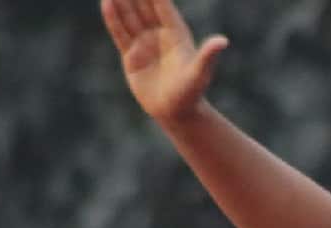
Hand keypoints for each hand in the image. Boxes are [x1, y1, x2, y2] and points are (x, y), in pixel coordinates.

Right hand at [101, 0, 228, 121]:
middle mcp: (160, 36)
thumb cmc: (191, 93)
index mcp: (177, 34)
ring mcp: (145, 44)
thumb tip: (223, 41)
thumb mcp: (199, 72)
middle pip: (145, 7)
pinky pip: (121, 33)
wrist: (176, 112)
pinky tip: (107, 3)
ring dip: (122, 1)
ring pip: (130, 17)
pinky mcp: (131, 56)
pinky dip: (113, 18)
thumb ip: (208, 55)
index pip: (163, 6)